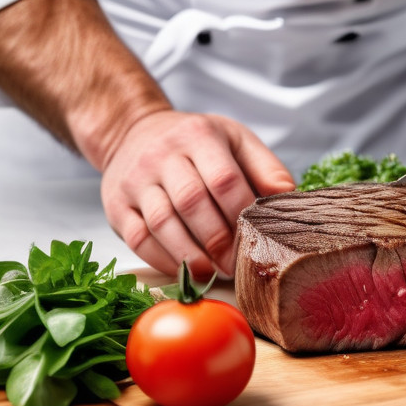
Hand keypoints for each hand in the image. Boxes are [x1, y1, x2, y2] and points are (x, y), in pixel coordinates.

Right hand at [100, 110, 294, 278]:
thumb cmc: (193, 142)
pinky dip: (162, 259)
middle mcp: (162, 155)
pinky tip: (184, 271)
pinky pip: (138, 238)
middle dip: (218, 240)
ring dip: (190, 255)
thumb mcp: (234, 139)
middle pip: (191, 202)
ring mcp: (135, 180)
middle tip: (236, 266)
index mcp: (198, 136)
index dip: (241, 213)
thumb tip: (289, 198)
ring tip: (212, 273)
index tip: (255, 239)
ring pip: (161, 222)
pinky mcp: (117, 205)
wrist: (132, 132)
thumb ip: (264, 166)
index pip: (223, 178)